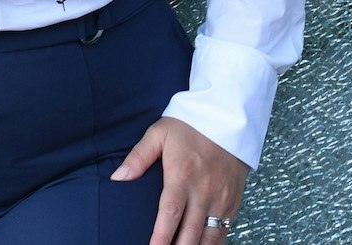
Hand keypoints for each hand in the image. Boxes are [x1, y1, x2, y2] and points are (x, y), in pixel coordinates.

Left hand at [111, 116, 246, 244]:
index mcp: (183, 175)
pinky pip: (224, 230)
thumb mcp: (159, 133)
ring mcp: (221, 198)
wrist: (227, 118)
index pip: (170, 213)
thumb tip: (118, 177)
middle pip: (191, 232)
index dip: (161, 237)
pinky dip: (213, 244)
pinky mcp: (233, 201)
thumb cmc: (190, 126)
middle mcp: (204, 191)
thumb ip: (138, 157)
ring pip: (210, 236)